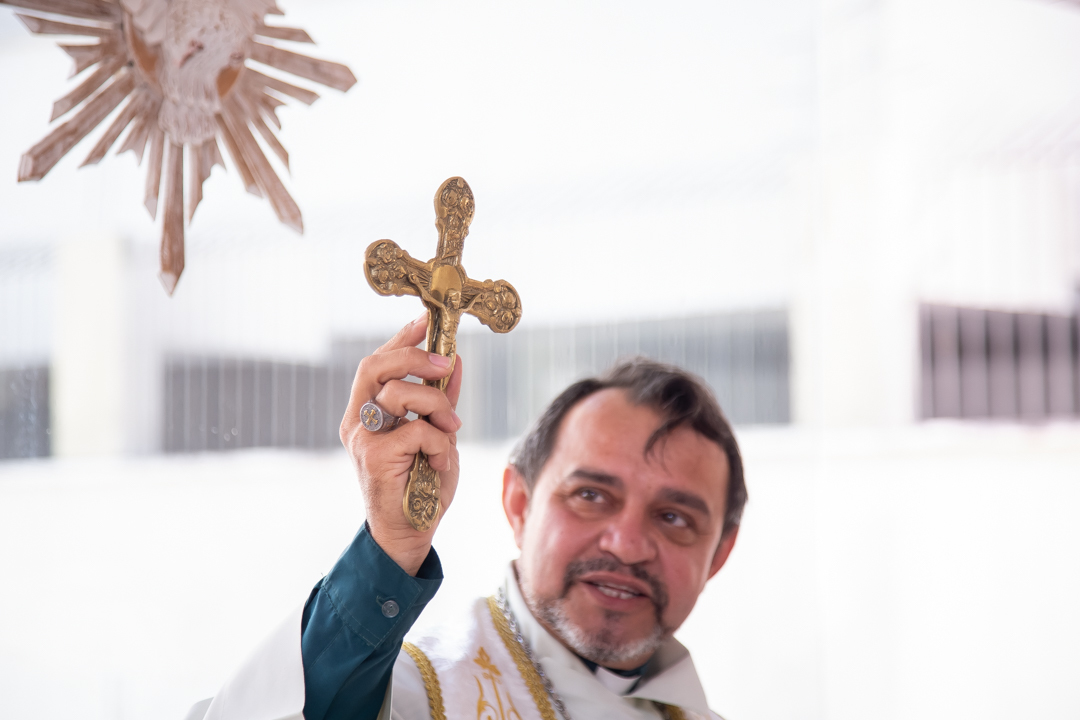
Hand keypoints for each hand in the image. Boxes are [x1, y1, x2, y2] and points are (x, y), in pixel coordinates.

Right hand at [340, 314, 463, 574]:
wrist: (410, 534)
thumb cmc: (420, 485)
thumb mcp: (437, 434)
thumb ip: (441, 400)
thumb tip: (456, 362)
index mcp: (366, 412)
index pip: (376, 363)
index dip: (400, 338)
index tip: (426, 321)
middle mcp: (357, 422)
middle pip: (377, 366)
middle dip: (416, 357)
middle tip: (447, 363)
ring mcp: (362, 439)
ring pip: (399, 392)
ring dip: (435, 404)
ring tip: (450, 427)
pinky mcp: (374, 457)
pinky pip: (417, 429)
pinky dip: (439, 441)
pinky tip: (441, 461)